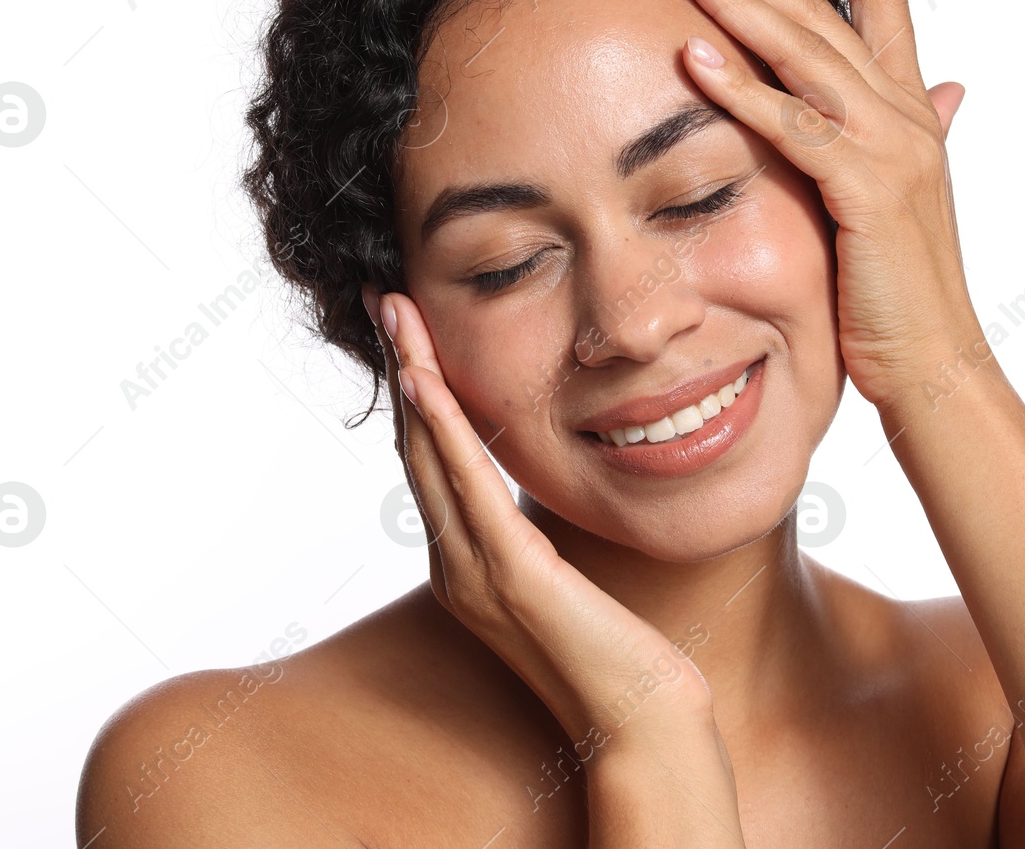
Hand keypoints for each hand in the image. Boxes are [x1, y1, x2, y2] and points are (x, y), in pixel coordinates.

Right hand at [359, 284, 721, 747]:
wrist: (641, 725)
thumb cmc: (616, 655)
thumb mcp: (564, 577)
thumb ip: (534, 535)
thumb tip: (531, 489)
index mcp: (467, 565)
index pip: (432, 462)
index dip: (416, 392)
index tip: (407, 330)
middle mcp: (457, 567)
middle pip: (416, 447)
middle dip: (402, 366)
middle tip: (383, 299)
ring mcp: (477, 575)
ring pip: (430, 457)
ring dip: (413, 379)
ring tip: (396, 316)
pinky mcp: (513, 577)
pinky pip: (468, 489)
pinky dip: (443, 430)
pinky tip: (427, 382)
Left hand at [672, 0, 980, 410]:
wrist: (936, 364)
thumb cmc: (906, 293)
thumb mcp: (908, 201)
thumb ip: (919, 136)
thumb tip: (948, 92)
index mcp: (910, 116)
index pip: (884, 5)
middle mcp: (905, 117)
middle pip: (824, 15)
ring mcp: (889, 150)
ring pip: (806, 55)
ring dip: (739, 1)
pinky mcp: (865, 191)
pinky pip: (793, 127)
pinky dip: (741, 88)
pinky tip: (692, 54)